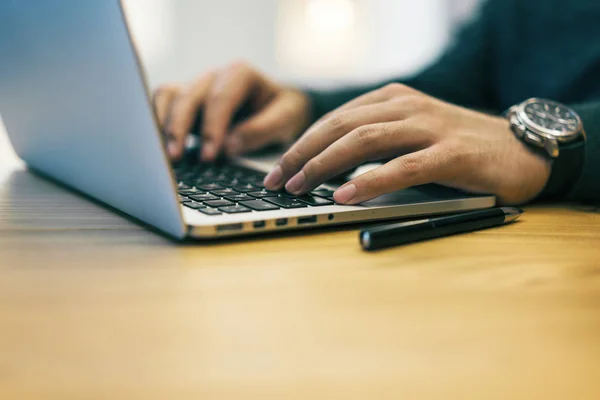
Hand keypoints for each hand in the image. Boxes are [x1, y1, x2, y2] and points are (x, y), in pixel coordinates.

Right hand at [153, 62, 311, 160]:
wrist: (280, 106)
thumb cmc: (284, 111)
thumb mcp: (286, 119)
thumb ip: (261, 130)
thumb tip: (228, 146)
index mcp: (241, 74)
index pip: (220, 98)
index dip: (211, 127)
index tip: (208, 155)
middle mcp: (215, 76)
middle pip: (188, 96)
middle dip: (180, 127)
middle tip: (176, 157)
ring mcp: (198, 86)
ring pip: (169, 96)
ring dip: (163, 125)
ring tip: (164, 155)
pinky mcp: (186, 101)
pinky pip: (163, 103)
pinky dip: (156, 122)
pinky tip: (157, 146)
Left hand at [263, 83, 551, 204]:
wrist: (521, 150)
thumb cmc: (460, 147)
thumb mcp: (411, 135)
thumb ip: (376, 144)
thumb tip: (329, 172)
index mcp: (392, 100)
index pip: (334, 119)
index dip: (301, 144)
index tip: (277, 169)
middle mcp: (407, 107)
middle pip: (341, 126)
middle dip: (301, 154)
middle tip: (275, 180)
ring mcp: (430, 127)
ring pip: (364, 140)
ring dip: (324, 164)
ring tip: (299, 187)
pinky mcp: (451, 153)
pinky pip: (402, 166)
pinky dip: (370, 181)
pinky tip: (345, 195)